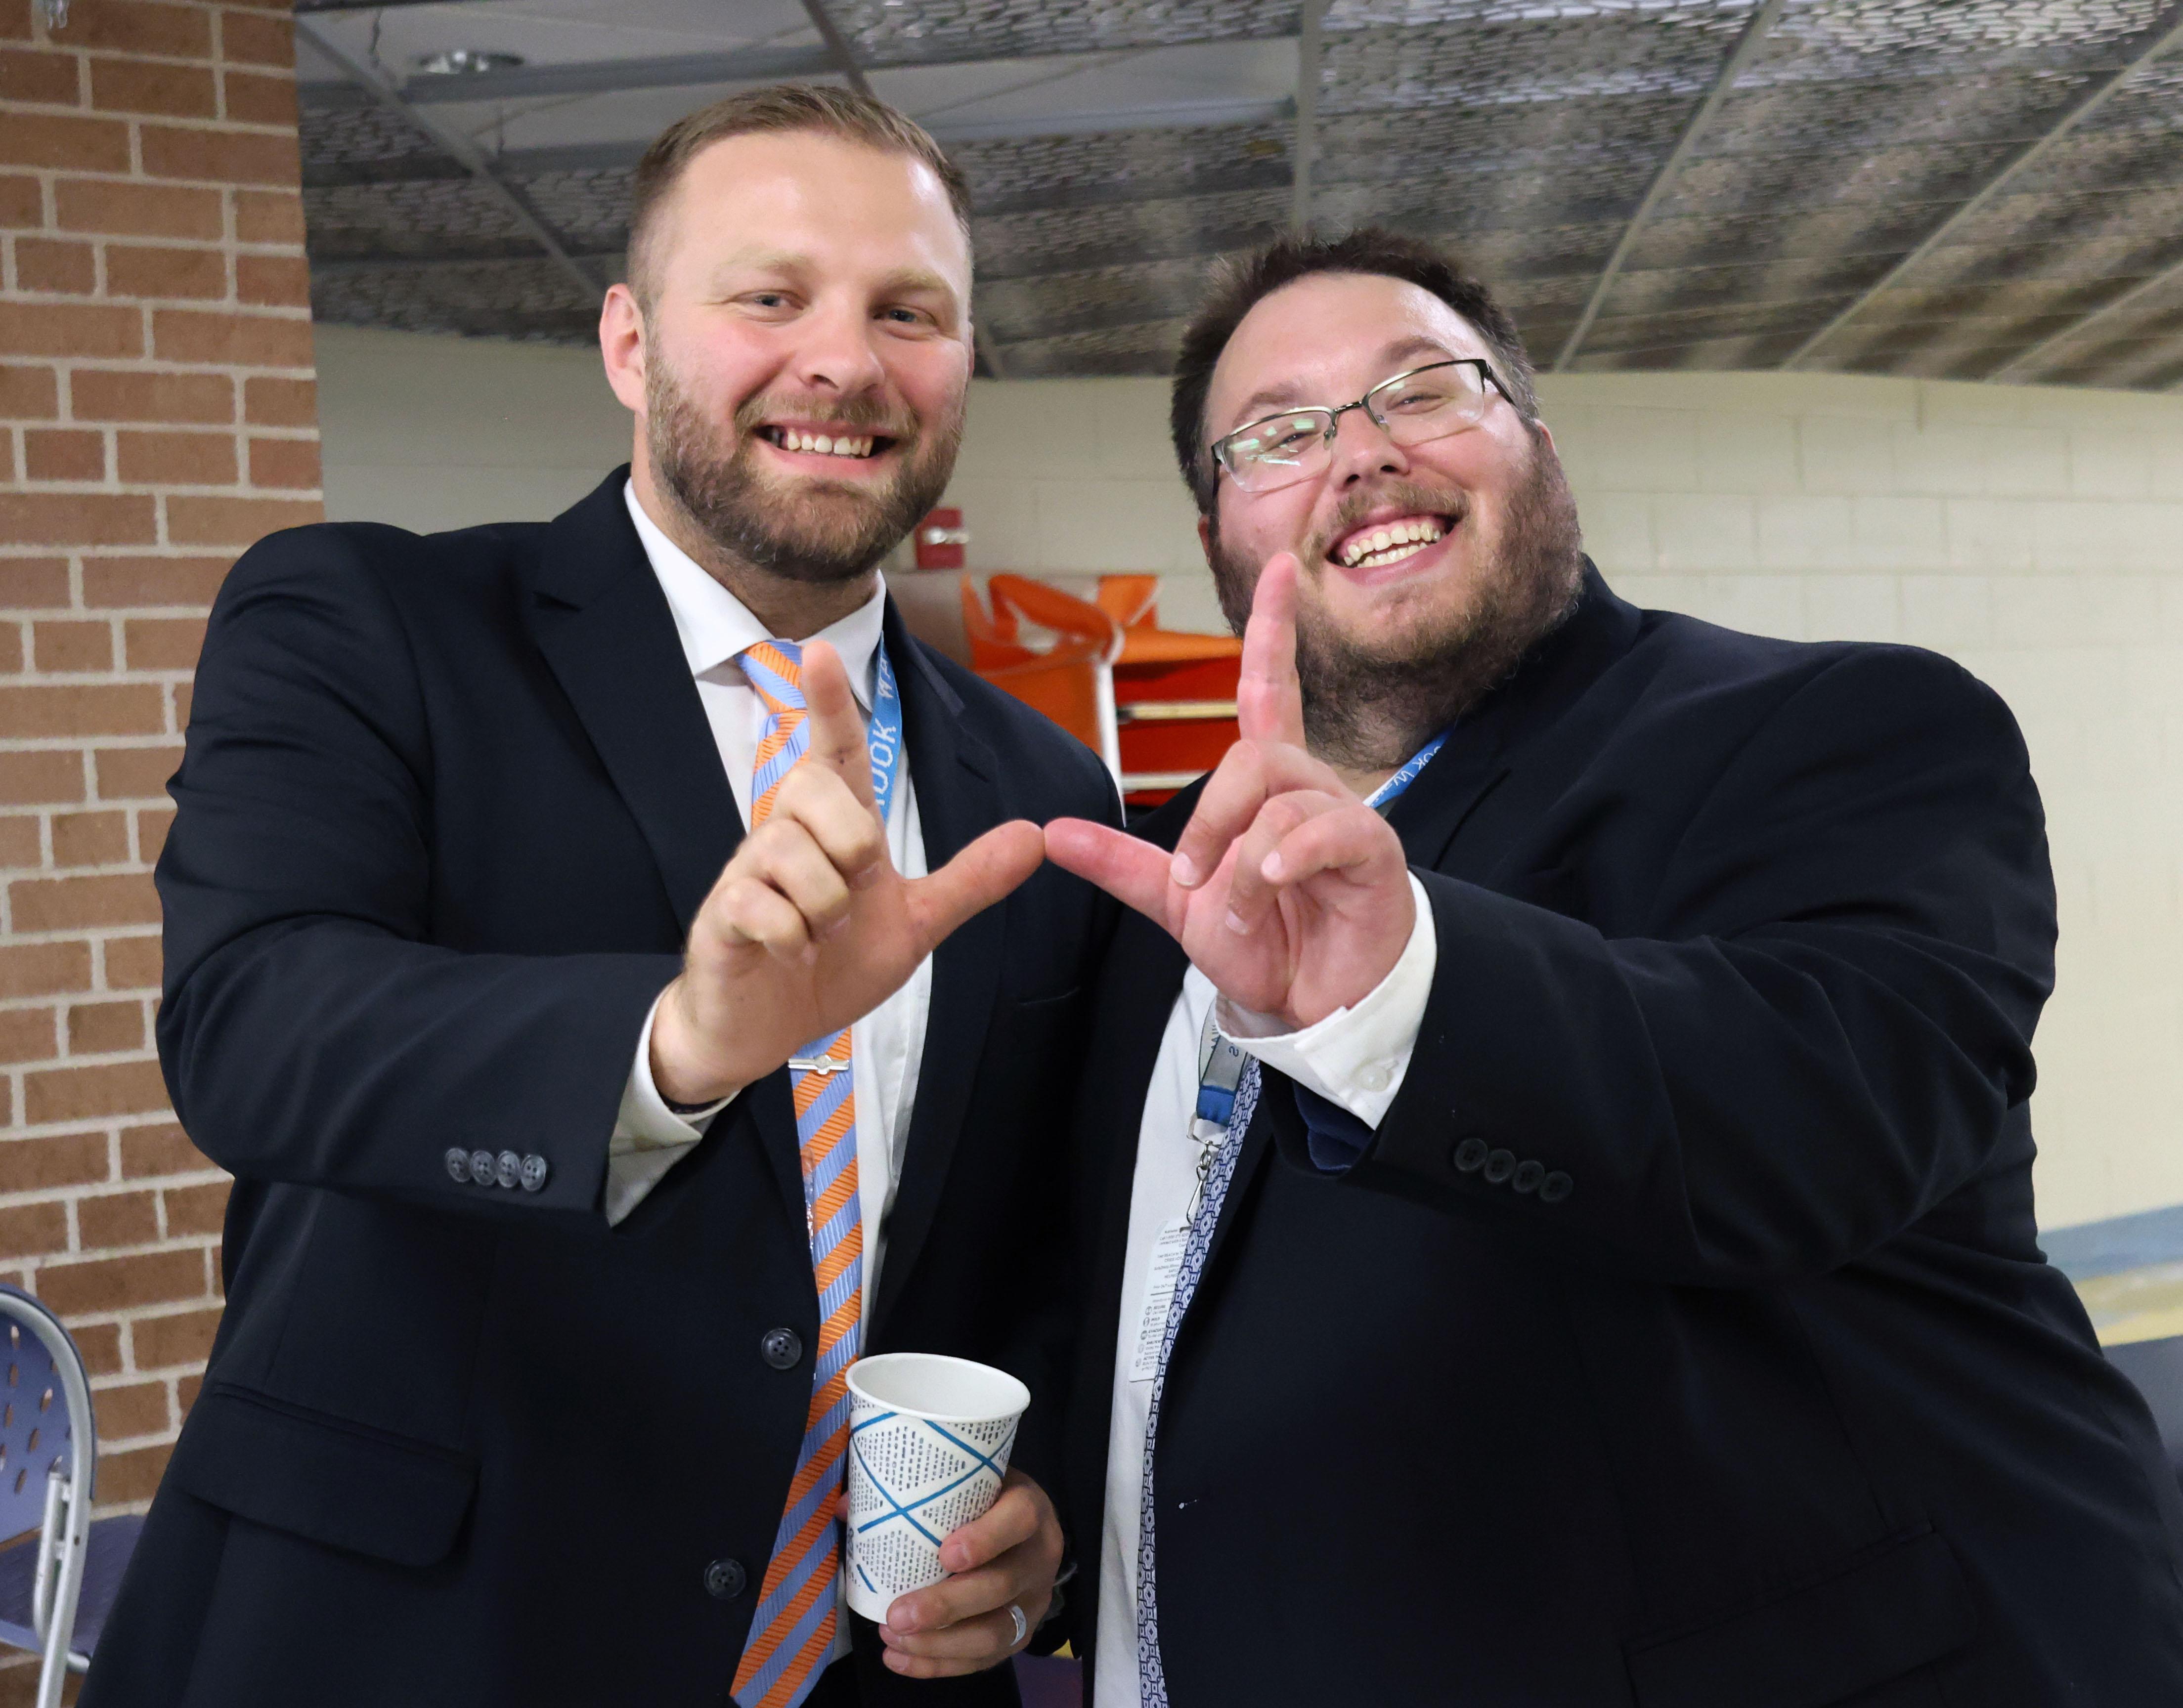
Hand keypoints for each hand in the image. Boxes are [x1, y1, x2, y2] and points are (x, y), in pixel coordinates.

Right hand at [651, 640, 1043, 1101]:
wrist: (769, 1029)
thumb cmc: (831, 964)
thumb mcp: (916, 924)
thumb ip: (969, 880)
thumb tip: (1035, 835)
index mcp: (834, 827)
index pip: (834, 748)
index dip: (828, 702)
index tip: (821, 650)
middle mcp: (786, 832)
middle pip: (819, 789)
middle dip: (853, 847)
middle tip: (853, 894)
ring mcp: (749, 870)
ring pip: (795, 852)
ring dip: (826, 908)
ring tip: (819, 935)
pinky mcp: (723, 911)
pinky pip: (763, 904)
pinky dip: (792, 938)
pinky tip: (791, 954)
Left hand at [876, 1468, 1063, 1676]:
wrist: (1027, 1532)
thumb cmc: (986, 1500)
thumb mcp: (965, 1483)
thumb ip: (914, 1490)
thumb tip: (846, 1508)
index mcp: (1029, 1509)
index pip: (1018, 1520)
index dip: (985, 1538)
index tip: (944, 1553)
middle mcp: (1038, 1558)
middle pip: (1000, 1586)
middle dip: (946, 1606)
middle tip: (897, 1614)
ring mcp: (1033, 1602)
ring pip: (994, 1633)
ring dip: (939, 1643)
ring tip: (892, 1637)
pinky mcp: (1021, 1635)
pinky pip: (983, 1660)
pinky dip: (938, 1664)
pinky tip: (900, 1658)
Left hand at [1043, 554, 1413, 1029]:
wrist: (1312, 1006)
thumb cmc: (1264, 941)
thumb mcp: (1176, 901)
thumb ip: (1118, 864)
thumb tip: (1050, 833)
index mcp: (1266, 788)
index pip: (1269, 689)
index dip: (1272, 630)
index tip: (1277, 569)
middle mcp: (1309, 788)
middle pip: (1254, 754)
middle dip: (1212, 815)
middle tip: (1196, 877)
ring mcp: (1345, 817)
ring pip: (1282, 797)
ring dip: (1242, 859)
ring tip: (1241, 907)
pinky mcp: (1373, 853)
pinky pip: (1326, 829)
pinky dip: (1286, 858)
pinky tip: (1271, 887)